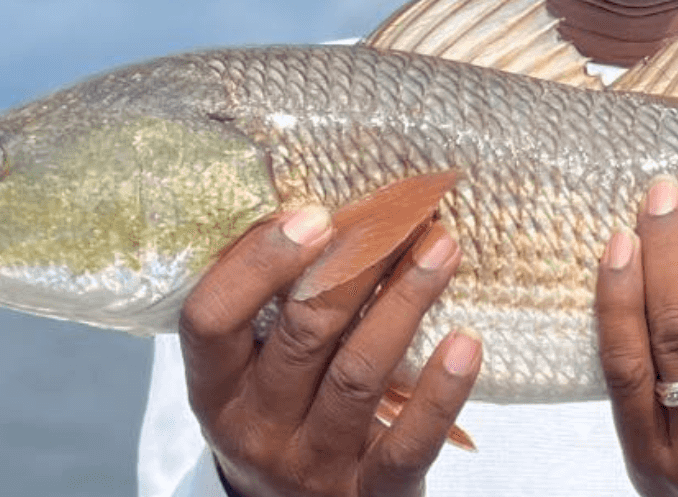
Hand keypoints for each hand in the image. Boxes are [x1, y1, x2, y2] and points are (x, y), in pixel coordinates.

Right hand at [179, 205, 481, 496]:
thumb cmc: (287, 418)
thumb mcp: (255, 372)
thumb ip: (273, 307)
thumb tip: (319, 209)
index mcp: (217, 390)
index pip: (210, 320)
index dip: (257, 263)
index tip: (313, 214)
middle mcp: (257, 429)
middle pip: (301, 335)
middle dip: (355, 266)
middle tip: (402, 215)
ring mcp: (314, 464)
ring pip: (358, 374)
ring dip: (404, 303)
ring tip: (441, 249)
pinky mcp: (372, 492)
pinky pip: (409, 441)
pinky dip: (441, 390)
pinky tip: (466, 343)